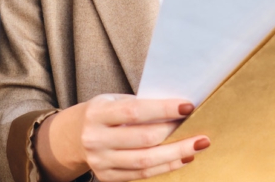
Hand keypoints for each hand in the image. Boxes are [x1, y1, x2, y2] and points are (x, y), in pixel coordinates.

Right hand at [36, 94, 209, 181]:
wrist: (73, 137)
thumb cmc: (103, 114)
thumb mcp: (114, 101)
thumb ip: (140, 105)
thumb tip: (180, 109)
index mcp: (97, 114)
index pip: (134, 112)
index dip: (163, 109)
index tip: (188, 107)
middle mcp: (96, 139)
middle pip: (143, 140)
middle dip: (176, 136)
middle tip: (201, 131)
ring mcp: (100, 161)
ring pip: (145, 161)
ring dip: (176, 154)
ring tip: (198, 146)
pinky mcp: (107, 176)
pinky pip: (142, 174)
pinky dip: (166, 167)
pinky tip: (183, 158)